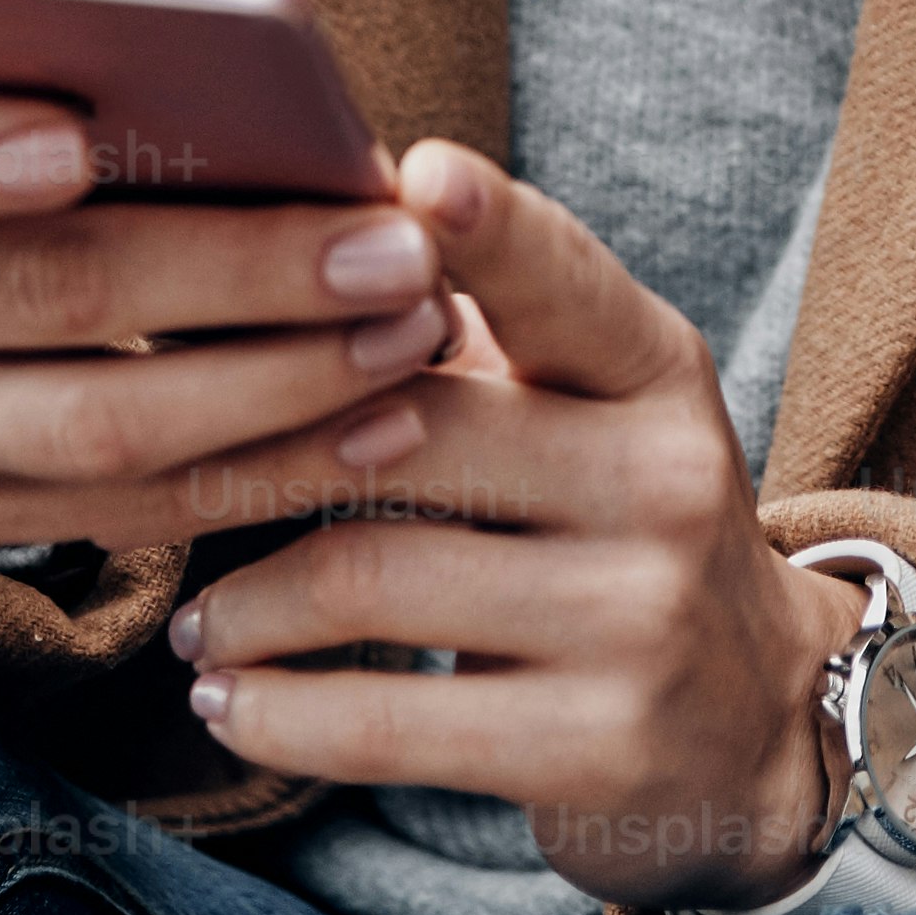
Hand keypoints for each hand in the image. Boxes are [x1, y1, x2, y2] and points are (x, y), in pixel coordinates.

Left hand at [155, 136, 862, 914]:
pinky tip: (229, 702)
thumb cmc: (607, 525)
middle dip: (253, 454)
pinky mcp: (601, 740)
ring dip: (244, 605)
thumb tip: (283, 216)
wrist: (757, 721)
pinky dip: (277, 713)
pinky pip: (389, 723)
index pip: (563, 282)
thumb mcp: (577, 410)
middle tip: (159, 481)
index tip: (415, 174)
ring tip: (192, 623)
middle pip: (411, 428)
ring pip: (373, 578)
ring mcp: (641, 616)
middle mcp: (666, 479)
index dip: (493, 228)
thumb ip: (457, 328)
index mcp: (653, 369)